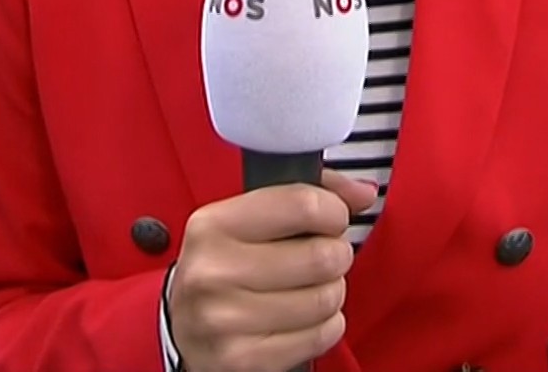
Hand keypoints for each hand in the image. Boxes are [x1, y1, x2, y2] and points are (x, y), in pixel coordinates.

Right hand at [168, 170, 376, 371]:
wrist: (183, 327)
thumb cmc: (225, 266)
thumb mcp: (248, 220)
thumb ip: (306, 197)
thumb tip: (364, 193)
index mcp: (213, 226)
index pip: (302, 205)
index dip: (333, 211)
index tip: (331, 219)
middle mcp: (213, 272)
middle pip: (321, 256)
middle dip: (335, 255)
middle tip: (323, 257)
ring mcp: (225, 320)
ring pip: (325, 298)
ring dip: (331, 292)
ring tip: (312, 287)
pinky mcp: (242, 358)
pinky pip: (321, 335)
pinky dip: (327, 325)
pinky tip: (306, 317)